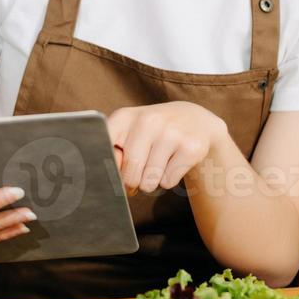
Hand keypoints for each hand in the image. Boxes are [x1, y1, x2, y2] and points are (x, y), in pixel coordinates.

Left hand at [105, 102, 226, 194]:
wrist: (194, 119)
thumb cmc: (152, 132)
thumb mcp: (128, 132)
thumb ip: (113, 153)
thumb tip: (116, 181)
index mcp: (124, 117)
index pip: (104, 152)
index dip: (109, 169)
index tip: (116, 170)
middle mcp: (148, 121)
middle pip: (129, 175)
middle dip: (133, 181)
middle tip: (141, 168)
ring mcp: (171, 133)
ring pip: (149, 182)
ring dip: (151, 181)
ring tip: (158, 162)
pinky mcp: (190, 148)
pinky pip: (168, 182)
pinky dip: (169, 179)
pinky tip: (174, 161)